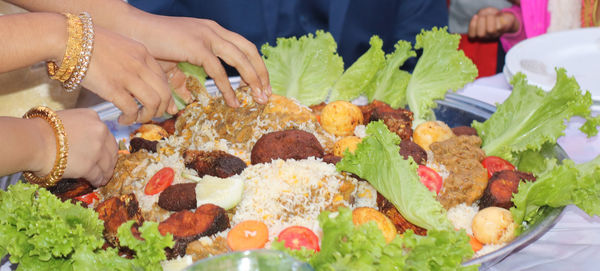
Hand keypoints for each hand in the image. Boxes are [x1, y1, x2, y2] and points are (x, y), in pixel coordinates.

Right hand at [33, 109, 117, 186]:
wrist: (33, 141)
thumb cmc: (42, 129)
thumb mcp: (67, 119)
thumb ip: (80, 127)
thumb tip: (81, 139)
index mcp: (93, 117)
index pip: (106, 134)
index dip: (105, 146)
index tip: (104, 152)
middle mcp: (99, 131)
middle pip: (111, 149)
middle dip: (110, 160)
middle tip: (107, 167)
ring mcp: (97, 149)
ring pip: (107, 164)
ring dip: (106, 172)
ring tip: (103, 178)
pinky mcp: (90, 165)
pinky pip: (99, 175)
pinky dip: (99, 180)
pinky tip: (97, 183)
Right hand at [82, 26, 176, 124]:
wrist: (69, 38)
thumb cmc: (89, 43)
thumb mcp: (120, 46)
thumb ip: (132, 60)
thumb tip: (137, 80)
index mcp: (143, 53)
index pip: (164, 79)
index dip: (167, 97)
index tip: (166, 108)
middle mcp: (140, 64)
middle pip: (164, 93)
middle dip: (162, 109)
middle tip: (152, 116)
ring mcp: (128, 76)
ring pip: (153, 103)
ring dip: (148, 116)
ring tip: (137, 118)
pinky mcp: (113, 88)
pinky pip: (132, 110)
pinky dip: (130, 119)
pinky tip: (122, 120)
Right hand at [127, 14, 270, 106]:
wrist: (131, 30)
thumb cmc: (150, 47)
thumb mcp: (173, 65)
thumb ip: (183, 82)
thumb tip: (186, 102)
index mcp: (212, 31)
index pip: (244, 46)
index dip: (256, 65)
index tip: (262, 84)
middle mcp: (214, 30)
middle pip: (249, 51)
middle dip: (261, 73)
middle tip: (267, 94)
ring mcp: (206, 36)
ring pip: (240, 59)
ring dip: (252, 80)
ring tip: (258, 99)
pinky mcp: (196, 46)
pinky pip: (218, 70)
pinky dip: (228, 87)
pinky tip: (232, 101)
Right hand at [468, 7, 518, 39]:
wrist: (505, 16)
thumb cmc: (492, 15)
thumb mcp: (484, 12)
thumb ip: (480, 14)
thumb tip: (478, 16)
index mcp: (479, 33)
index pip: (472, 35)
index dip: (472, 25)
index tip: (476, 16)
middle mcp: (486, 36)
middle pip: (481, 34)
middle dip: (481, 21)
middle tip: (484, 16)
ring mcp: (495, 34)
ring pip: (490, 30)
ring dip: (490, 19)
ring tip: (492, 16)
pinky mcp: (503, 30)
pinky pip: (499, 25)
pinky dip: (498, 18)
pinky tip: (498, 17)